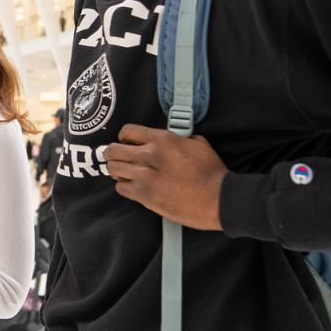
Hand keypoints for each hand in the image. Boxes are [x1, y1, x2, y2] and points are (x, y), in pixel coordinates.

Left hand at [103, 124, 228, 230]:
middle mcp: (149, 155)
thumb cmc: (211, 173)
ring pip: (113, 169)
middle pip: (114, 150)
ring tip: (123, 172)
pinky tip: (131, 186)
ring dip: (116, 170)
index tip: (126, 142)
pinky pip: (120, 188)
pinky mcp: (144, 195)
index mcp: (162, 139)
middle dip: (114, 153)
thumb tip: (174, 139)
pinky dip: (123, 186)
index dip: (125, 137)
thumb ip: (179, 138)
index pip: (128, 131)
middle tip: (118, 157)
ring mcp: (144, 176)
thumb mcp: (198, 144)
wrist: (217, 199)